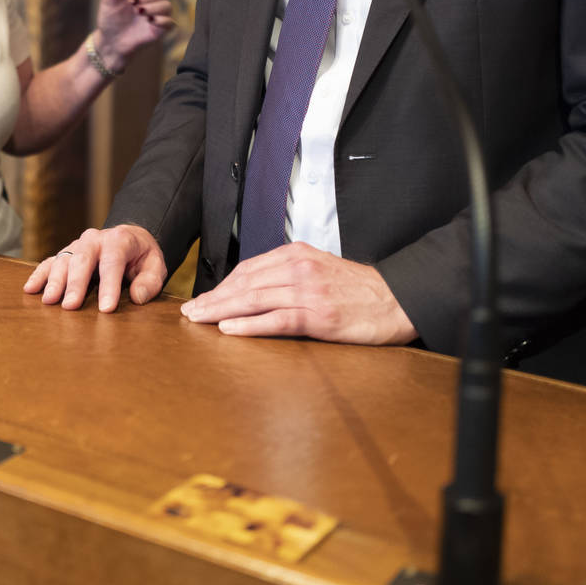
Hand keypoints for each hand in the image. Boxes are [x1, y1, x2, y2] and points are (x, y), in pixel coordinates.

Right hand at [22, 224, 168, 311]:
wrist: (129, 238)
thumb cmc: (142, 256)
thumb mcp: (156, 265)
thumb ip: (150, 281)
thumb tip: (138, 297)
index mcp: (119, 240)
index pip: (113, 263)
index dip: (109, 286)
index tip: (106, 309)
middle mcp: (94, 239)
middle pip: (82, 260)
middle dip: (75, 284)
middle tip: (70, 306)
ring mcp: (77, 245)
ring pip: (63, 260)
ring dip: (54, 281)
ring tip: (49, 301)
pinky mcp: (66, 254)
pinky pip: (49, 262)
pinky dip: (39, 275)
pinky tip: (30, 289)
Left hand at [94, 0, 173, 69]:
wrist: (111, 41)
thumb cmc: (109, 19)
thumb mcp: (108, 0)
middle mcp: (151, 0)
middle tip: (133, 5)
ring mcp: (157, 15)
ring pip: (167, 5)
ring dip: (152, 8)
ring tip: (138, 13)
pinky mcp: (161, 29)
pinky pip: (170, 22)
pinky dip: (161, 20)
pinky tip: (149, 21)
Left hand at [177, 242, 415, 342]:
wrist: (395, 300)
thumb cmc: (356, 290)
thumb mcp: (319, 269)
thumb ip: (288, 274)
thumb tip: (253, 289)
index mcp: (297, 254)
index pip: (248, 269)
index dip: (221, 286)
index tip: (202, 299)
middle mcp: (299, 268)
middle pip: (245, 283)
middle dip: (213, 298)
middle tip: (190, 312)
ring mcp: (308, 291)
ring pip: (254, 299)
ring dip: (221, 310)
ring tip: (199, 320)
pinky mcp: (319, 314)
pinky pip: (276, 319)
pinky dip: (249, 324)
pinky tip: (229, 329)